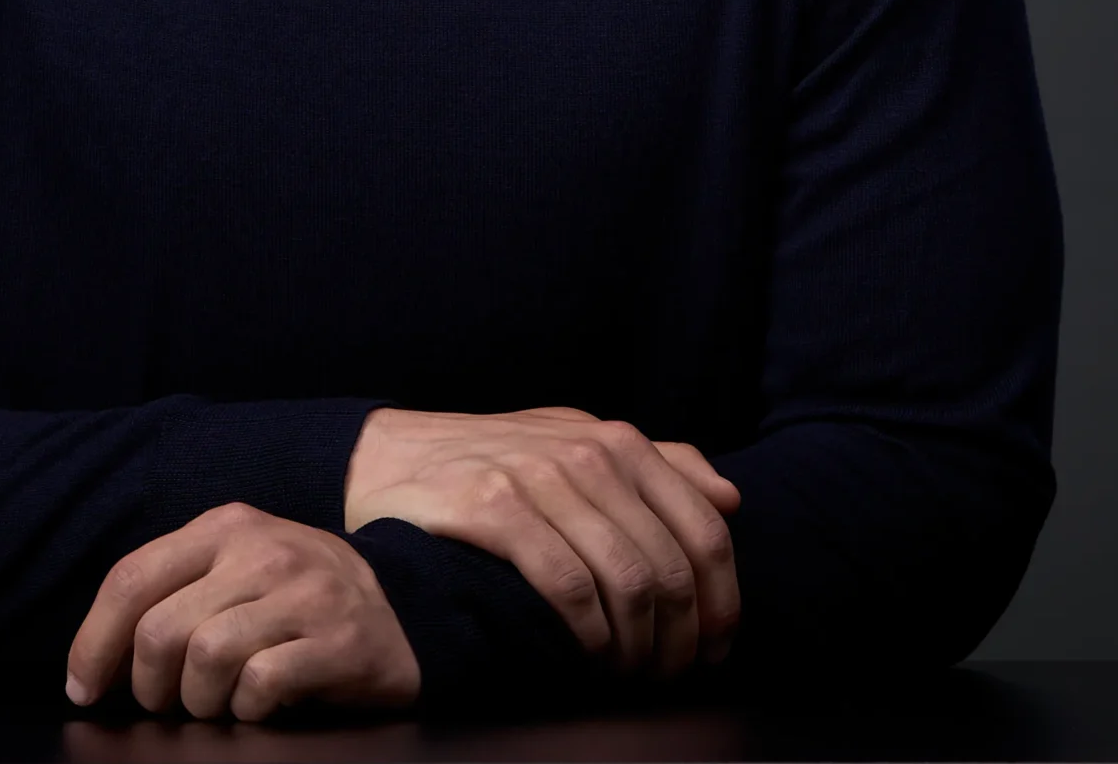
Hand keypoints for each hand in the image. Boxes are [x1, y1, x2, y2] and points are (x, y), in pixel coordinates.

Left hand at [66, 503, 421, 720]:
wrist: (405, 607)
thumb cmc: (298, 599)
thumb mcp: (237, 569)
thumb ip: (176, 591)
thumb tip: (98, 661)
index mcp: (225, 527)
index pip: (131, 578)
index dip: (93, 643)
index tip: (82, 689)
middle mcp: (262, 550)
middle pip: (159, 631)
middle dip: (148, 687)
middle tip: (167, 704)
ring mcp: (304, 592)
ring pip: (205, 658)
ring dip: (199, 703)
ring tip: (218, 705)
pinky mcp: (338, 639)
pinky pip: (260, 685)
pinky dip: (248, 710)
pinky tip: (262, 705)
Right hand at [342, 406, 740, 676]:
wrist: (387, 456)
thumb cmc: (492, 459)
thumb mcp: (576, 441)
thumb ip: (656, 464)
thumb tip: (730, 497)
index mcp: (621, 442)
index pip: (704, 530)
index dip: (722, 602)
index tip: (715, 647)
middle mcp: (589, 454)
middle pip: (671, 568)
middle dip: (682, 638)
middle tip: (670, 675)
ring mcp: (542, 479)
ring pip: (628, 581)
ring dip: (639, 647)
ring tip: (631, 675)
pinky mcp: (495, 509)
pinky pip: (568, 586)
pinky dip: (591, 635)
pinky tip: (589, 656)